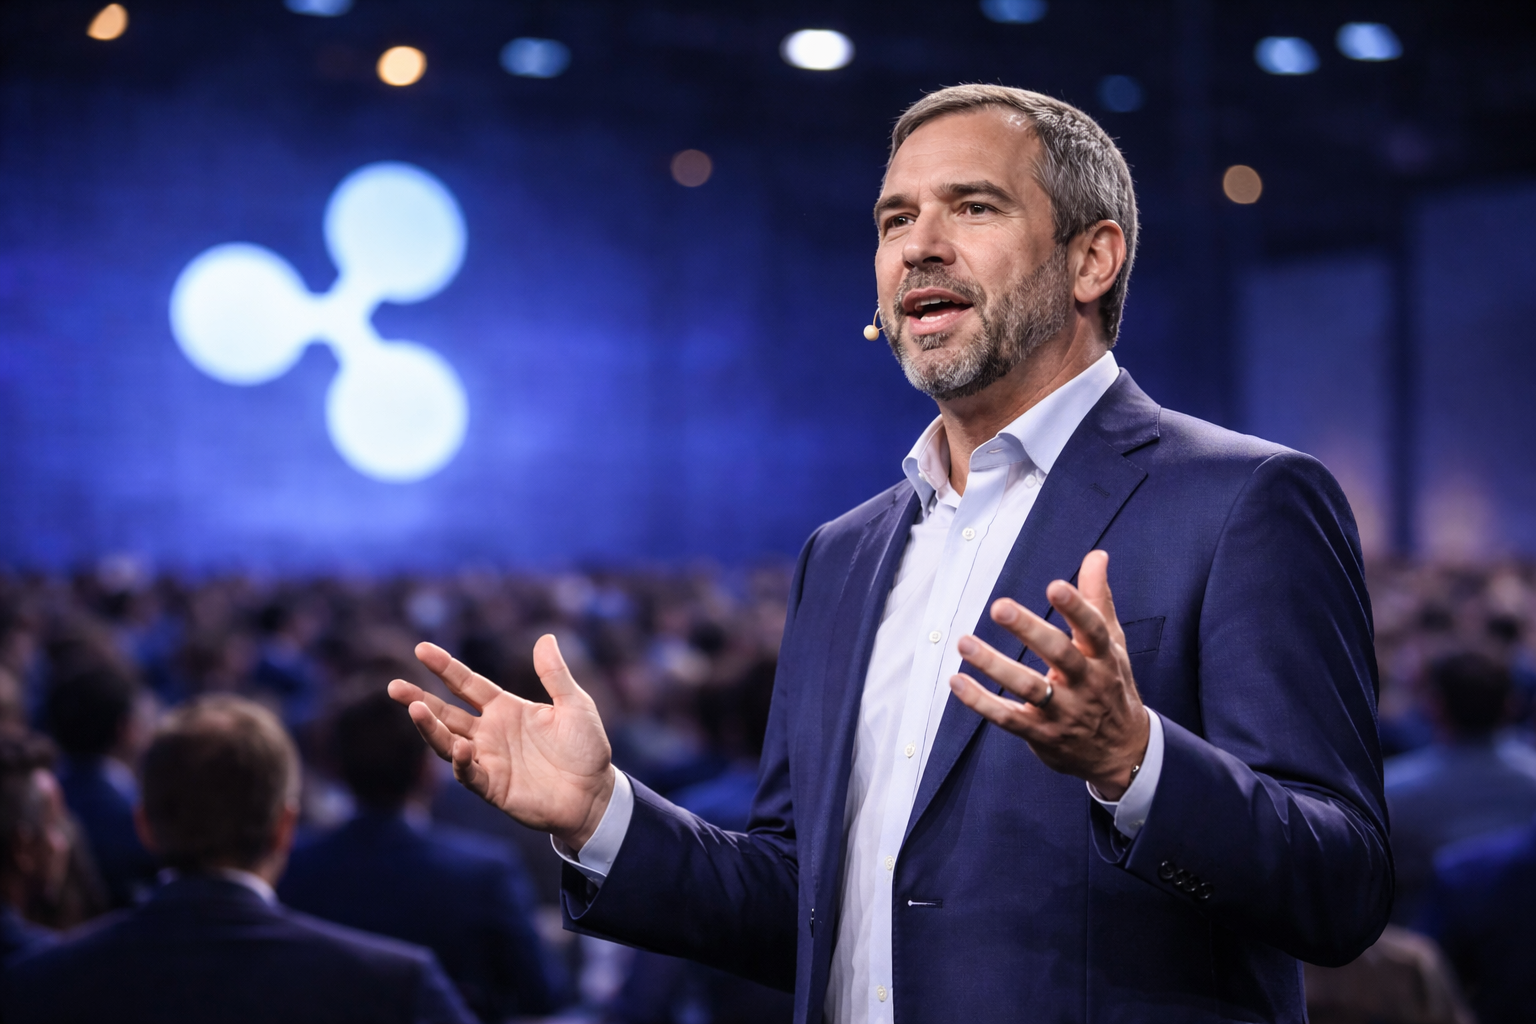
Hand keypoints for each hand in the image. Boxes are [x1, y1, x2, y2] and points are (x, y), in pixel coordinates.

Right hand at [388, 635, 615, 849]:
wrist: (596, 793)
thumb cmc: (586, 749)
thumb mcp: (574, 704)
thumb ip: (555, 675)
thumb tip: (546, 637)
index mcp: (505, 709)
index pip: (467, 684)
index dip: (445, 667)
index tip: (421, 649)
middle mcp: (490, 733)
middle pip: (446, 713)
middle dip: (419, 699)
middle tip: (393, 685)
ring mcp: (488, 760)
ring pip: (449, 742)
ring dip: (430, 728)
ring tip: (414, 709)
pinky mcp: (493, 787)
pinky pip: (470, 774)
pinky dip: (462, 762)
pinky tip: (461, 747)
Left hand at [949, 549, 1149, 798]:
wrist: (1123, 752)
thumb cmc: (1111, 685)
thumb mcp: (1112, 644)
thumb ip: (1098, 599)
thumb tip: (1096, 555)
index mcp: (1103, 657)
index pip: (1093, 629)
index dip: (1077, 608)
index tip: (1056, 585)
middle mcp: (1085, 684)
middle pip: (1059, 655)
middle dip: (1030, 631)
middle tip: (1000, 606)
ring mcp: (1063, 712)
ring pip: (1029, 688)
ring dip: (995, 666)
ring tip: (964, 643)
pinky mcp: (1041, 734)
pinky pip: (1008, 718)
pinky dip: (981, 702)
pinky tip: (956, 682)